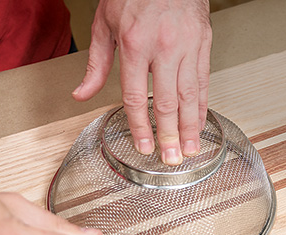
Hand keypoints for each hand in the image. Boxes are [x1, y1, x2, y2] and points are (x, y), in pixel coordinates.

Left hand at [72, 0, 211, 164]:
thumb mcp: (105, 23)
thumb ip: (96, 63)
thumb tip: (82, 94)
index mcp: (135, 45)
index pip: (137, 97)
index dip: (140, 127)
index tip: (143, 147)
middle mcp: (164, 48)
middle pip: (167, 102)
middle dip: (169, 135)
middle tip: (170, 159)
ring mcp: (187, 46)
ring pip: (189, 95)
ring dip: (190, 126)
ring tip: (190, 150)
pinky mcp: (203, 43)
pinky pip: (203, 80)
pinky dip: (202, 105)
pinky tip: (200, 122)